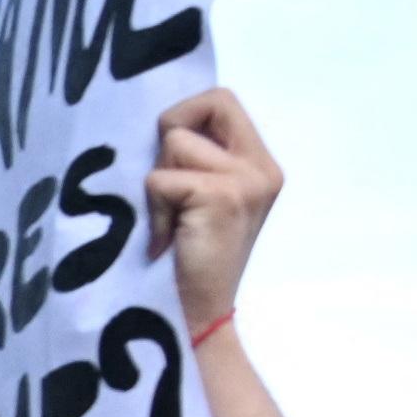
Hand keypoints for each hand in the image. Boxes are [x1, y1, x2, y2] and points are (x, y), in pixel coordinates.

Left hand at [149, 88, 281, 326]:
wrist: (197, 316)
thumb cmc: (188, 259)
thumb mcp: (201, 198)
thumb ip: (197, 159)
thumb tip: (160, 123)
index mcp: (260, 164)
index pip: (222, 100)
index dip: (188, 116)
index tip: (170, 157)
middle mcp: (262, 168)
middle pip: (209, 102)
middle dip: (173, 134)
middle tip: (170, 188)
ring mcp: (247, 181)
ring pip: (175, 143)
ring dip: (159, 183)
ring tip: (171, 221)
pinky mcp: (222, 196)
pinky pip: (161, 179)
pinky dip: (154, 210)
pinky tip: (166, 239)